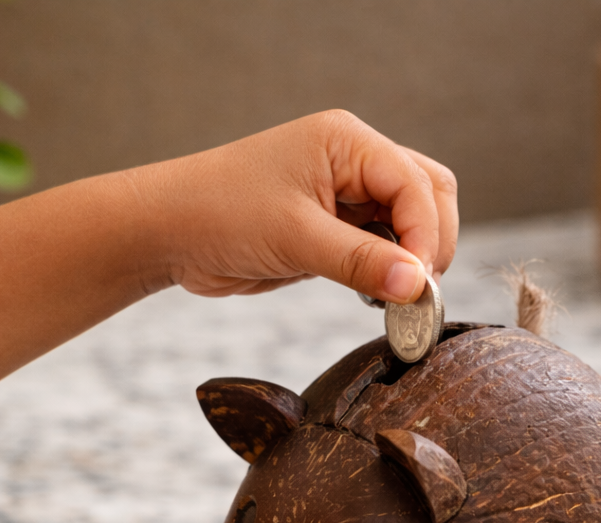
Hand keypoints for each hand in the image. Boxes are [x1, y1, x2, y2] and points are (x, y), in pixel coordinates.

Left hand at [137, 109, 457, 303]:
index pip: (415, 182)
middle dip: (430, 243)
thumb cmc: (221, 214)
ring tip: (399, 301)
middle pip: (425, 195)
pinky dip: (385, 271)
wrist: (171, 233)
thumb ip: (359, 261)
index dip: (426, 234)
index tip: (420, 284)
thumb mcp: (294, 238)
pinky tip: (377, 297)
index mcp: (347, 142)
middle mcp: (351, 162)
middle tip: (419, 295)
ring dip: (410, 260)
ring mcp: (342, 195)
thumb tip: (417, 285)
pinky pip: (377, 247)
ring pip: (405, 223)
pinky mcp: (330, 228)